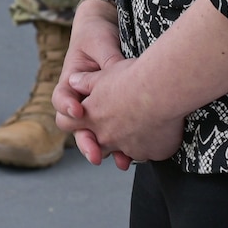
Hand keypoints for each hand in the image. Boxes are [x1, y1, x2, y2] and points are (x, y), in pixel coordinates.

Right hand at [54, 7, 130, 169]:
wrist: (102, 33)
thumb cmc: (96, 36)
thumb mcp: (99, 43)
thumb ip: (106, 60)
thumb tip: (117, 72)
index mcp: (70, 81)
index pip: (61, 98)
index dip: (67, 106)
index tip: (79, 110)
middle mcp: (79, 100)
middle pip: (74, 127)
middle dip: (85, 142)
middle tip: (95, 154)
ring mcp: (94, 111)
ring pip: (93, 136)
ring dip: (103, 150)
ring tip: (119, 161)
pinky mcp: (112, 115)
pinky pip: (112, 135)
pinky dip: (120, 147)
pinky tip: (133, 156)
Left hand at [68, 59, 186, 164]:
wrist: (162, 90)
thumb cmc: (133, 78)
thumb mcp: (103, 74)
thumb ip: (85, 81)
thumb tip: (74, 81)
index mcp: (91, 116)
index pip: (65, 123)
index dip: (69, 120)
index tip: (77, 117)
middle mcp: (107, 136)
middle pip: (94, 145)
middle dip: (99, 140)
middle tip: (113, 126)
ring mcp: (129, 148)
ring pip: (124, 152)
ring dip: (127, 143)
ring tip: (139, 126)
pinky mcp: (151, 153)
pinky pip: (148, 153)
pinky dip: (150, 145)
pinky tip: (156, 130)